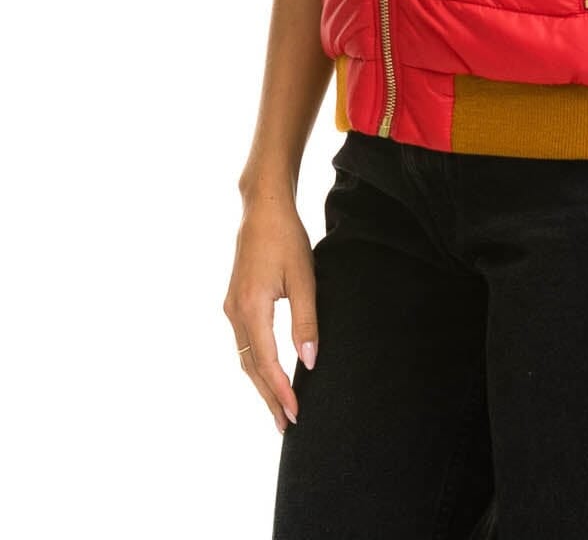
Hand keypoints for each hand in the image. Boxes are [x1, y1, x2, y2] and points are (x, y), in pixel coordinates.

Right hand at [223, 199, 318, 432]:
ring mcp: (231, 307)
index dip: (280, 391)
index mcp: (251, 308)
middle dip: (268, 397)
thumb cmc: (286, 238)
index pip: (266, 363)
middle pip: (250, 367)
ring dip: (261, 383)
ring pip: (244, 357)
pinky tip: (268, 372)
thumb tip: (309, 361)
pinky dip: (255, 363)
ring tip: (279, 406)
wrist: (263, 208)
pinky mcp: (235, 301)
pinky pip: (244, 342)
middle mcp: (235, 312)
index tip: (295, 414)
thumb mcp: (304, 278)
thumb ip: (306, 321)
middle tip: (286, 425)